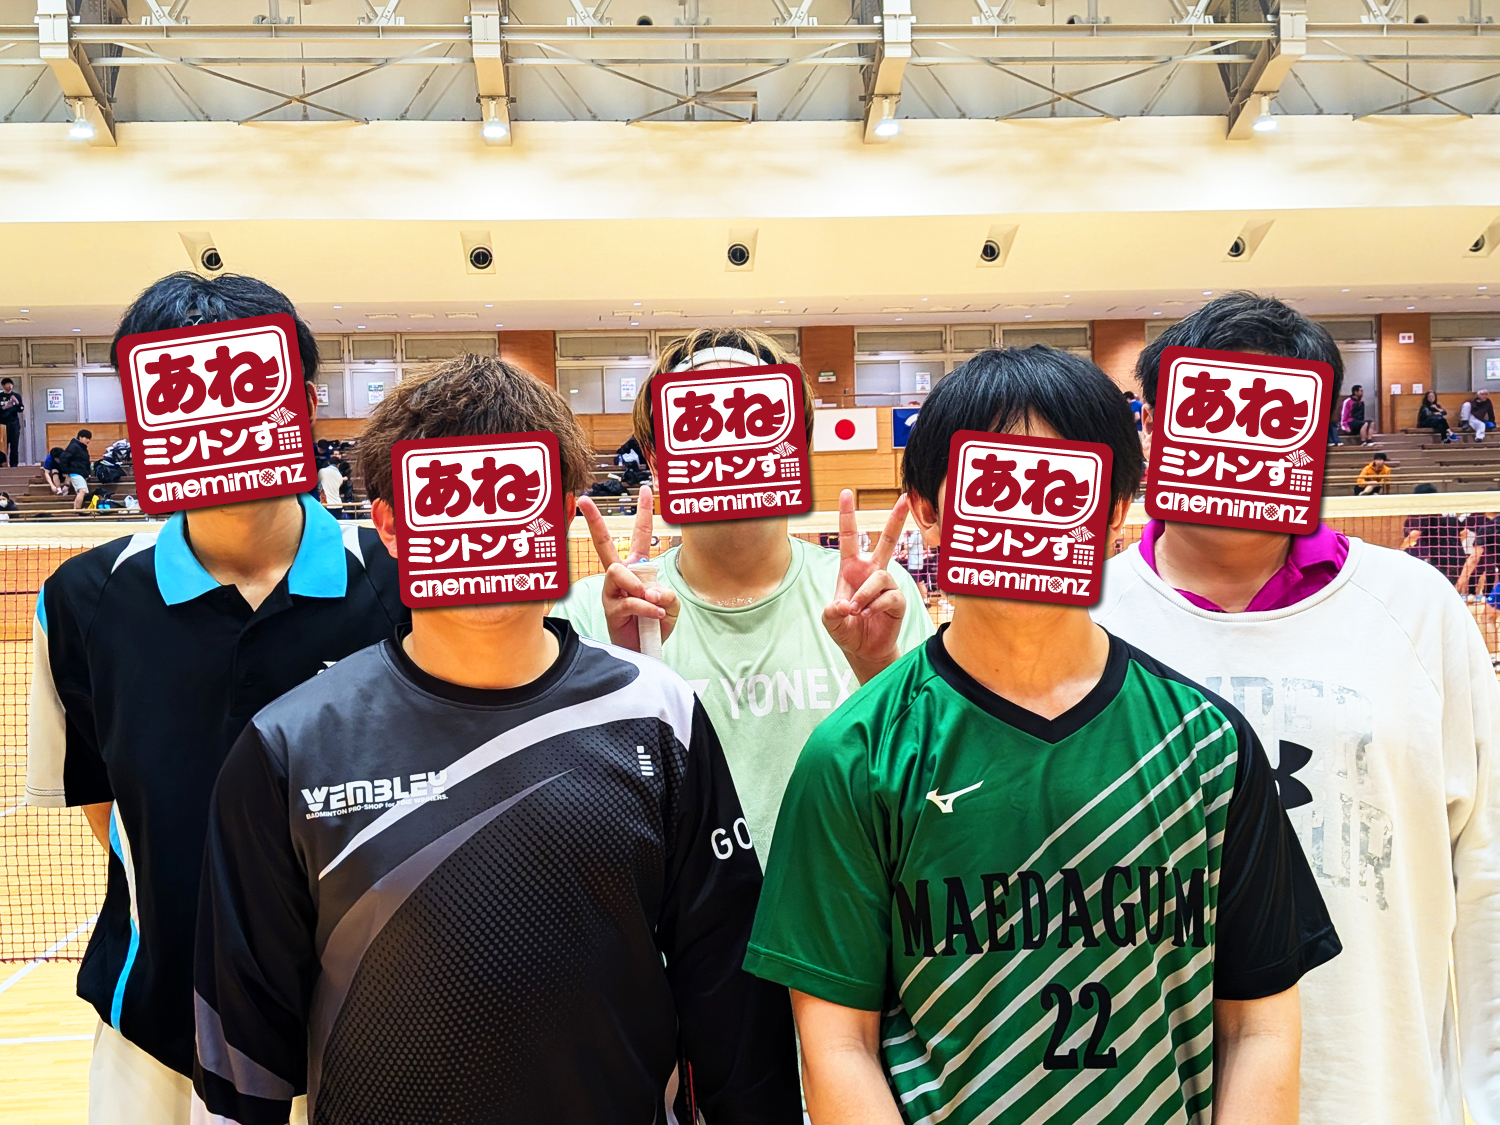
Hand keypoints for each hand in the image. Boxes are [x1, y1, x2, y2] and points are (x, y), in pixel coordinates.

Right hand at [577, 485, 678, 651]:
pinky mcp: (610, 608)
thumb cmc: (655, 623)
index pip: (639, 536)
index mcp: (635, 568)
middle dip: (593, 520)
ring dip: (639, 586)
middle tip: (583, 501)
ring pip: (618, 572)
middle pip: (603, 543)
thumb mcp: (670, 604)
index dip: (643, 513)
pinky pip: (630, 600)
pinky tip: (656, 614)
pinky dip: (647, 607)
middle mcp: (619, 575)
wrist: (645, 650)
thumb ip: (665, 592)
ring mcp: (611, 591)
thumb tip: (650, 590)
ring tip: (652, 601)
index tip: (646, 490)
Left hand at [821, 489, 910, 684]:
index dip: (847, 515)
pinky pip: (889, 596)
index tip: (846, 493)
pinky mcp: (898, 600)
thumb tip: (843, 605)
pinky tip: (868, 615)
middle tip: (906, 498)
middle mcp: (871, 571)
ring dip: (864, 595)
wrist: (863, 650)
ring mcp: (887, 585)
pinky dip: (874, 606)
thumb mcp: (830, 620)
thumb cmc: (846, 628)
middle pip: (888, 541)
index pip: (850, 537)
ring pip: (880, 577)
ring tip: (855, 610)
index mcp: (851, 568)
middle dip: (896, 519)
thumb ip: (831, 612)